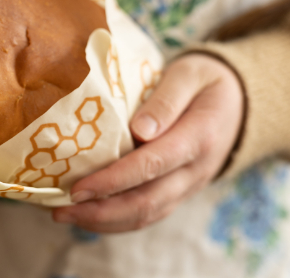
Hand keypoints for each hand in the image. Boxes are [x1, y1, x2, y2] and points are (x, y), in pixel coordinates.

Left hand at [53, 53, 243, 231]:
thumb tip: (139, 130)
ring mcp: (188, 185)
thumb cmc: (204, 80)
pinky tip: (87, 215)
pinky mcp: (178, 191)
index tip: (78, 187)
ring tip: (64, 215)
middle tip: (60, 210)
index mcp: (197, 138)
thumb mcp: (188, 75)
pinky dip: (116, 220)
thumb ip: (166, 100)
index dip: (113, 180)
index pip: (152, 165)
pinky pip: (149, 213)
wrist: (237, 101)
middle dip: (100, 211)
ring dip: (103, 222)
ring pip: (146, 215)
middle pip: (146, 202)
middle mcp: (194, 170)